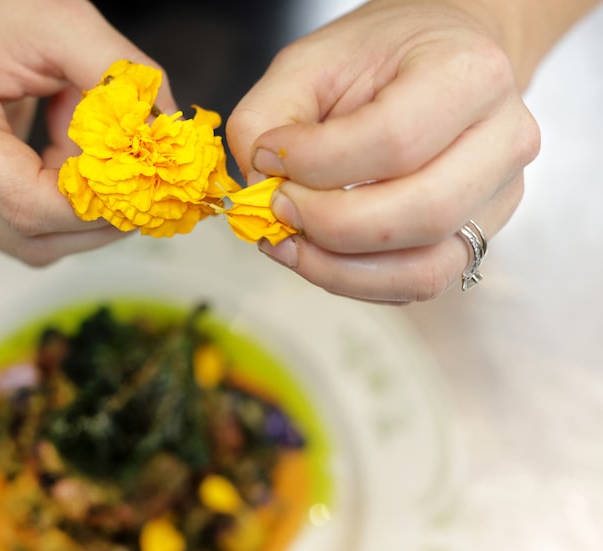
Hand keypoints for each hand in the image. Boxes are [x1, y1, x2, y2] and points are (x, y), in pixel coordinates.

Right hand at [0, 0, 176, 264]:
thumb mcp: (61, 22)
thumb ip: (121, 77)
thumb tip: (168, 134)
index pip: (32, 206)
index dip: (99, 206)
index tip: (147, 182)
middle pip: (33, 238)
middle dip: (99, 216)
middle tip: (143, 177)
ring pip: (32, 242)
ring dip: (82, 208)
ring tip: (95, 146)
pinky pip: (24, 224)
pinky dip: (63, 199)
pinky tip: (69, 148)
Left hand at [226, 0, 540, 302]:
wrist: (440, 62)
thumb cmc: (381, 57)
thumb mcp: (309, 62)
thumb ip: (267, 116)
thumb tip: (256, 189)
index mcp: (471, 73)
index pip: (393, 139)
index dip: (316, 163)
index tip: (268, 158)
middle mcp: (503, 140)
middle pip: (421, 213)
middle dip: (328, 224)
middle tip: (277, 208)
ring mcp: (497, 198)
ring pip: (423, 269)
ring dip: (338, 269)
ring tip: (289, 242)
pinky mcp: (476, 238)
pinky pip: (417, 285)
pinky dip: (356, 281)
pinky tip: (318, 254)